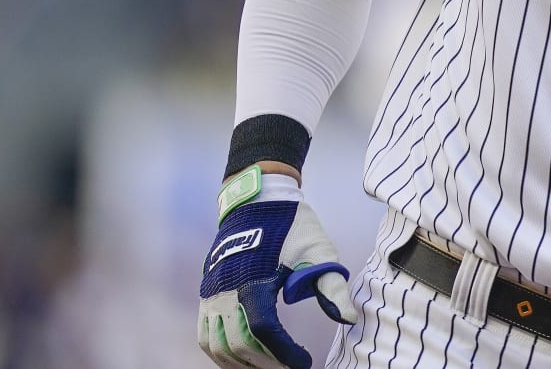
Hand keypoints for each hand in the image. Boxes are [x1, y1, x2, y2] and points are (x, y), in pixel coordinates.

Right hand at [198, 167, 358, 367]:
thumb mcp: (319, 251)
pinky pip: (204, 334)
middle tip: (288, 367)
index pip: (264, 332)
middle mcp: (225, 290)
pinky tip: (244, 356)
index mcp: (253, 281)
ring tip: (268, 366)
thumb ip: (331, 287)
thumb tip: (346, 319)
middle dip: (265, 363)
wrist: (257, 199)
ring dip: (241, 363)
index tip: (304, 362)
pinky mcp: (206, 292)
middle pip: (238, 345)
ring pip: (216, 345)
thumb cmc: (292, 224)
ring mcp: (211, 293)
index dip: (283, 353)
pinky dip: (221, 352)